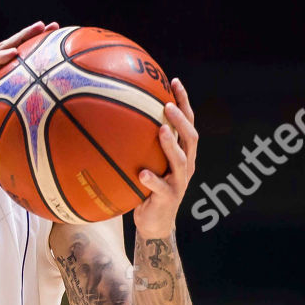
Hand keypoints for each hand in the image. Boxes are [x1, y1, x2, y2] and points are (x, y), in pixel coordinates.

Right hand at [0, 21, 58, 157]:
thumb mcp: (5, 134)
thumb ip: (22, 131)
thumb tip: (51, 141)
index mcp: (0, 86)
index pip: (20, 62)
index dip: (38, 51)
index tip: (60, 44)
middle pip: (14, 50)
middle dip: (34, 35)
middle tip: (54, 26)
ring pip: (1, 50)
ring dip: (20, 37)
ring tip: (39, 27)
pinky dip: (0, 57)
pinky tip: (14, 52)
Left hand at [133, 78, 197, 237]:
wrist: (154, 223)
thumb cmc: (147, 187)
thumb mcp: (146, 161)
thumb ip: (140, 142)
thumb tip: (114, 114)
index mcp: (183, 153)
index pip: (188, 122)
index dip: (184, 102)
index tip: (174, 81)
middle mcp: (186, 165)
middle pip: (191, 137)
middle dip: (181, 120)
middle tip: (167, 105)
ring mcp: (179, 182)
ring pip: (180, 160)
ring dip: (170, 145)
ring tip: (160, 131)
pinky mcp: (168, 198)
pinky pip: (160, 188)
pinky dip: (152, 180)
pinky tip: (141, 174)